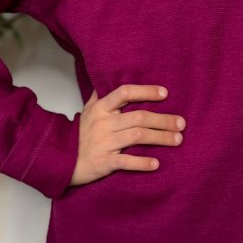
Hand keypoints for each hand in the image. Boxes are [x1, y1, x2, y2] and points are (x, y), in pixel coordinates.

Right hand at [70, 84, 184, 187]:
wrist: (61, 160)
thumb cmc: (79, 135)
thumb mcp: (87, 112)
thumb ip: (99, 96)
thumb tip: (106, 79)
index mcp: (101, 109)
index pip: (124, 93)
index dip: (145, 91)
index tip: (165, 94)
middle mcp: (103, 123)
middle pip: (138, 117)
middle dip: (163, 119)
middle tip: (181, 123)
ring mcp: (103, 143)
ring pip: (137, 136)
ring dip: (160, 137)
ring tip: (177, 139)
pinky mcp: (103, 162)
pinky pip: (125, 161)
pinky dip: (141, 163)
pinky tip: (156, 163)